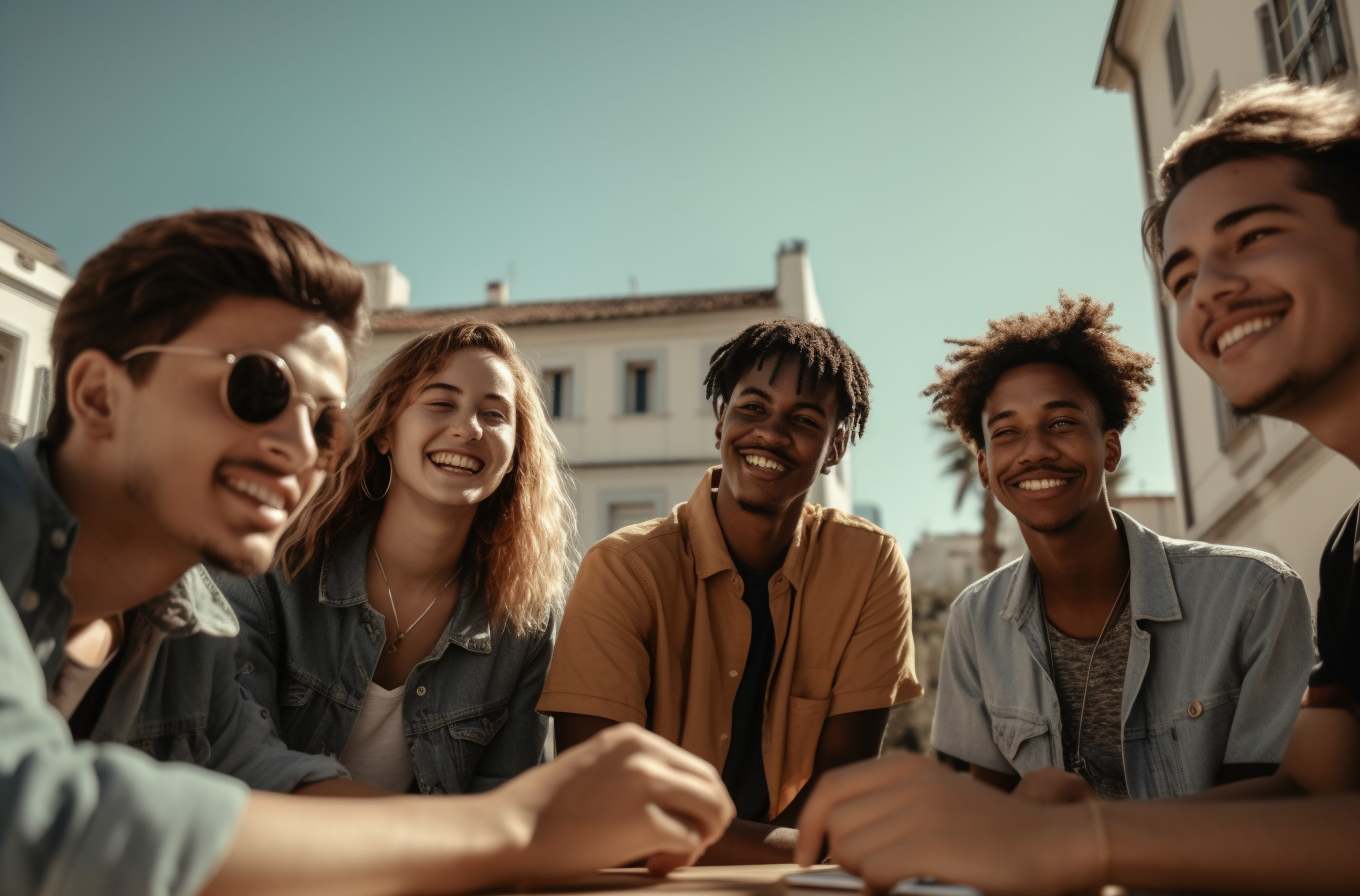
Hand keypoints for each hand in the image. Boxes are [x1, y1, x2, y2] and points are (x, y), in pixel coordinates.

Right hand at [494, 723, 734, 883]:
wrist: (509, 829)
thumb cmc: (544, 810)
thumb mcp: (595, 767)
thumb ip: (634, 771)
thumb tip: (676, 798)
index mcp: (632, 737)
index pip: (693, 766)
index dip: (695, 801)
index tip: (677, 825)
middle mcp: (645, 752)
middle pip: (712, 784)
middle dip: (709, 819)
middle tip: (686, 845)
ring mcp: (647, 783)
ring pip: (712, 809)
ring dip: (701, 837)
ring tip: (668, 857)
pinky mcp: (645, 820)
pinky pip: (690, 840)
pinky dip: (680, 858)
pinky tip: (653, 866)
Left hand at [795, 753, 1098, 895]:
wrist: (1056, 843)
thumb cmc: (996, 838)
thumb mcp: (939, 804)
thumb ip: (891, 812)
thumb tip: (834, 844)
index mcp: (908, 766)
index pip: (831, 787)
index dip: (810, 825)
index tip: (807, 855)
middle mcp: (908, 781)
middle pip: (836, 822)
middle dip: (841, 858)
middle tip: (870, 878)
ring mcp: (918, 811)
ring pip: (849, 850)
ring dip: (866, 877)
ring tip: (903, 880)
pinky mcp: (927, 845)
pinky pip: (873, 873)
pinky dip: (881, 887)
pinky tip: (913, 887)